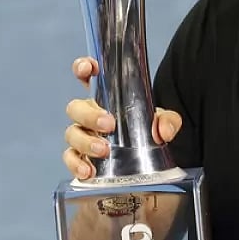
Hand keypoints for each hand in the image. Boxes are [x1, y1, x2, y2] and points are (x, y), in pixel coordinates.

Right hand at [62, 56, 183, 179]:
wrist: (148, 157)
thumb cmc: (148, 130)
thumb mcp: (163, 121)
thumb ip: (168, 121)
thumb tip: (164, 131)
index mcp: (106, 98)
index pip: (89, 77)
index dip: (83, 68)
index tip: (89, 68)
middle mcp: (90, 114)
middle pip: (75, 108)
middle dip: (89, 115)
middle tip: (109, 125)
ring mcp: (83, 136)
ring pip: (72, 133)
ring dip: (85, 141)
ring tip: (103, 151)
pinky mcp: (81, 157)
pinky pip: (70, 158)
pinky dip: (76, 164)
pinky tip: (88, 171)